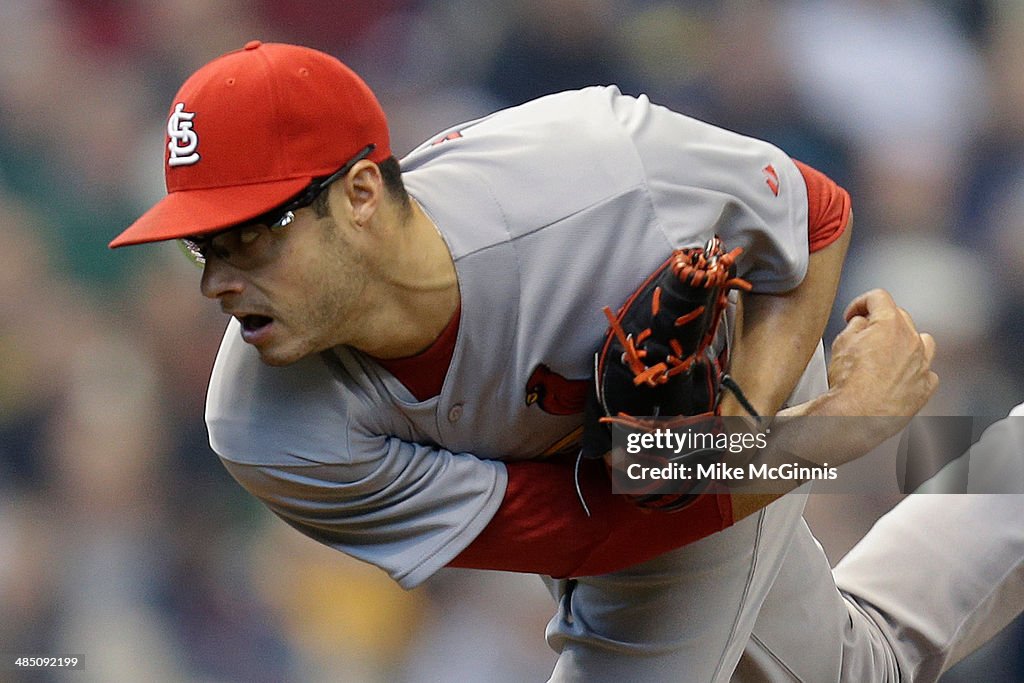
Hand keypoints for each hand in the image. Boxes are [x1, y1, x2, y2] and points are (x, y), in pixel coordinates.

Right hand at [826, 289, 937, 418]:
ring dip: (905, 343)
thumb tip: (861, 324)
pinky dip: (914, 371)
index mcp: (890, 324)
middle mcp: (912, 340)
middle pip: (900, 317)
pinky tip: (899, 377)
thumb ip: (855, 327)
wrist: (857, 416)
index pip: (879, 297)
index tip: (854, 313)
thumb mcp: (840, 344)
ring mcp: (922, 364)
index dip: (861, 303)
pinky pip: (926, 371)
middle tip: (864, 336)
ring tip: (888, 354)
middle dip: (881, 323)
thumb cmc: (848, 384)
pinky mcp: (925, 386)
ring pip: (921, 342)